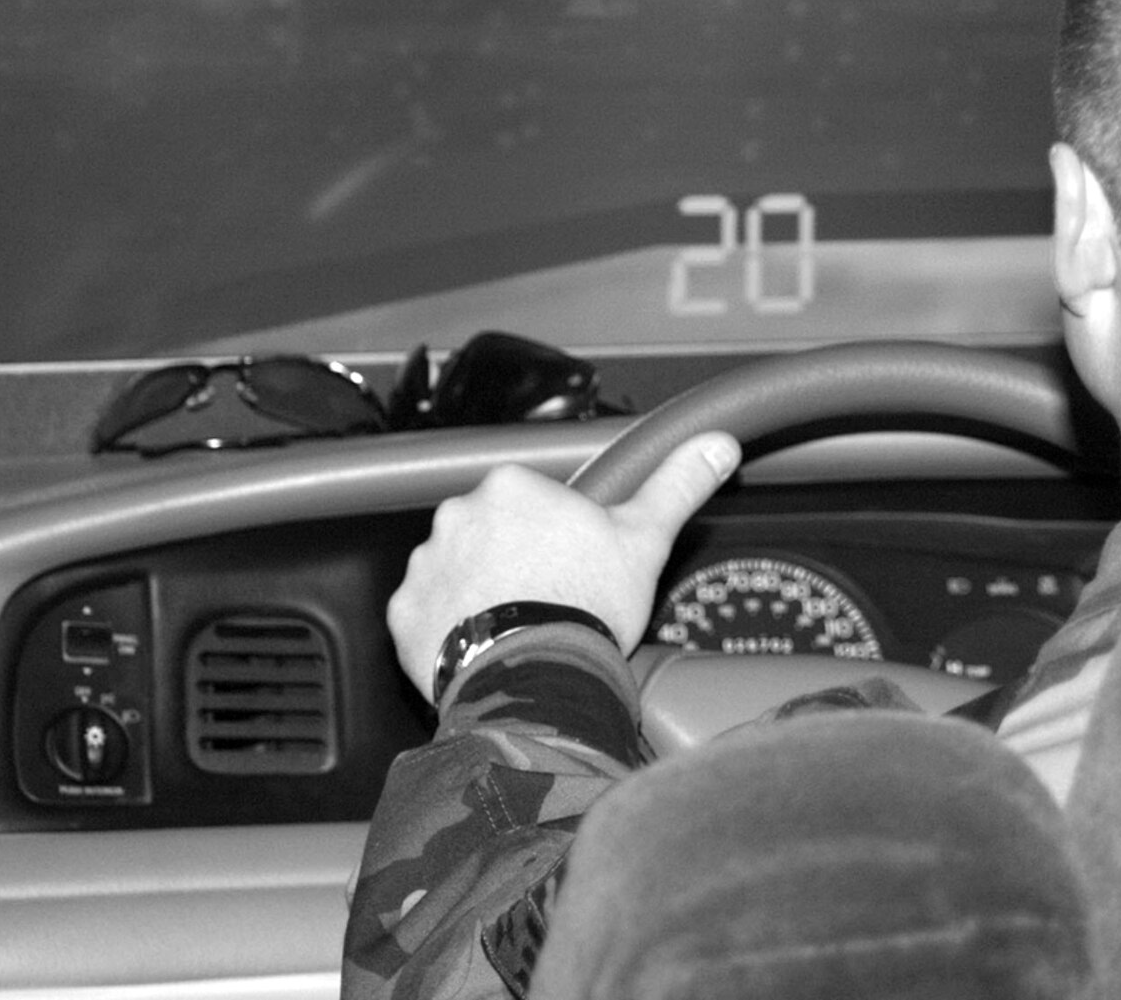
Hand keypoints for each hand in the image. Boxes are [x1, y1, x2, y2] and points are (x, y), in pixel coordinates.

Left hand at [386, 432, 740, 700]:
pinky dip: (449, 627)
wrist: (536, 677)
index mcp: (513, 487)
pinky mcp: (404, 612)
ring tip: (518, 627)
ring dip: (479, 590)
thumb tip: (717, 444)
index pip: (532, 499)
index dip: (558, 534)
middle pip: (490, 531)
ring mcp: (426, 564)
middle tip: (549, 597)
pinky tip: (486, 645)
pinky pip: (426, 612)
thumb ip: (676, 486)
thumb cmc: (588, 604)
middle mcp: (458, 514)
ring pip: (457, 569)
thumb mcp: (645, 538)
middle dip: (514, 558)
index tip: (574, 563)